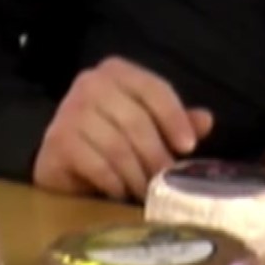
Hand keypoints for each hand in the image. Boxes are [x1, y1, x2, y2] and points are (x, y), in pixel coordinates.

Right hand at [33, 56, 212, 200]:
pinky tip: (121, 193)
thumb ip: (177, 121)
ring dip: (137, 175)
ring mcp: (69, 110)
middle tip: (167, 180)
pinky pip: (98, 165)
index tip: (189, 147)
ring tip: (147, 191)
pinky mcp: (58, 142)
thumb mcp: (148, 125)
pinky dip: (115, 183)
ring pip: (118, 147)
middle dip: (157, 155)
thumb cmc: (112, 138)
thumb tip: (205, 120)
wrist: (63, 161)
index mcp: (117, 71)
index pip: (153, 89)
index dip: (174, 118)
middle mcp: (91, 83)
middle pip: (137, 121)